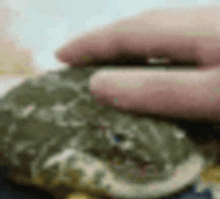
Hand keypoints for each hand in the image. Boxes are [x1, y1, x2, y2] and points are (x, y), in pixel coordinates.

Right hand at [56, 6, 219, 121]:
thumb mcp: (212, 95)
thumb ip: (158, 90)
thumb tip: (100, 85)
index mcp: (199, 32)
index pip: (129, 34)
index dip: (92, 45)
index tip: (61, 56)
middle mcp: (203, 23)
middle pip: (141, 28)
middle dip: (105, 43)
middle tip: (78, 58)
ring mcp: (214, 31)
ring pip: (160, 34)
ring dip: (129, 47)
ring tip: (107, 62)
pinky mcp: (219, 45)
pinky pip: (178, 44)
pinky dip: (155, 54)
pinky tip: (152, 64)